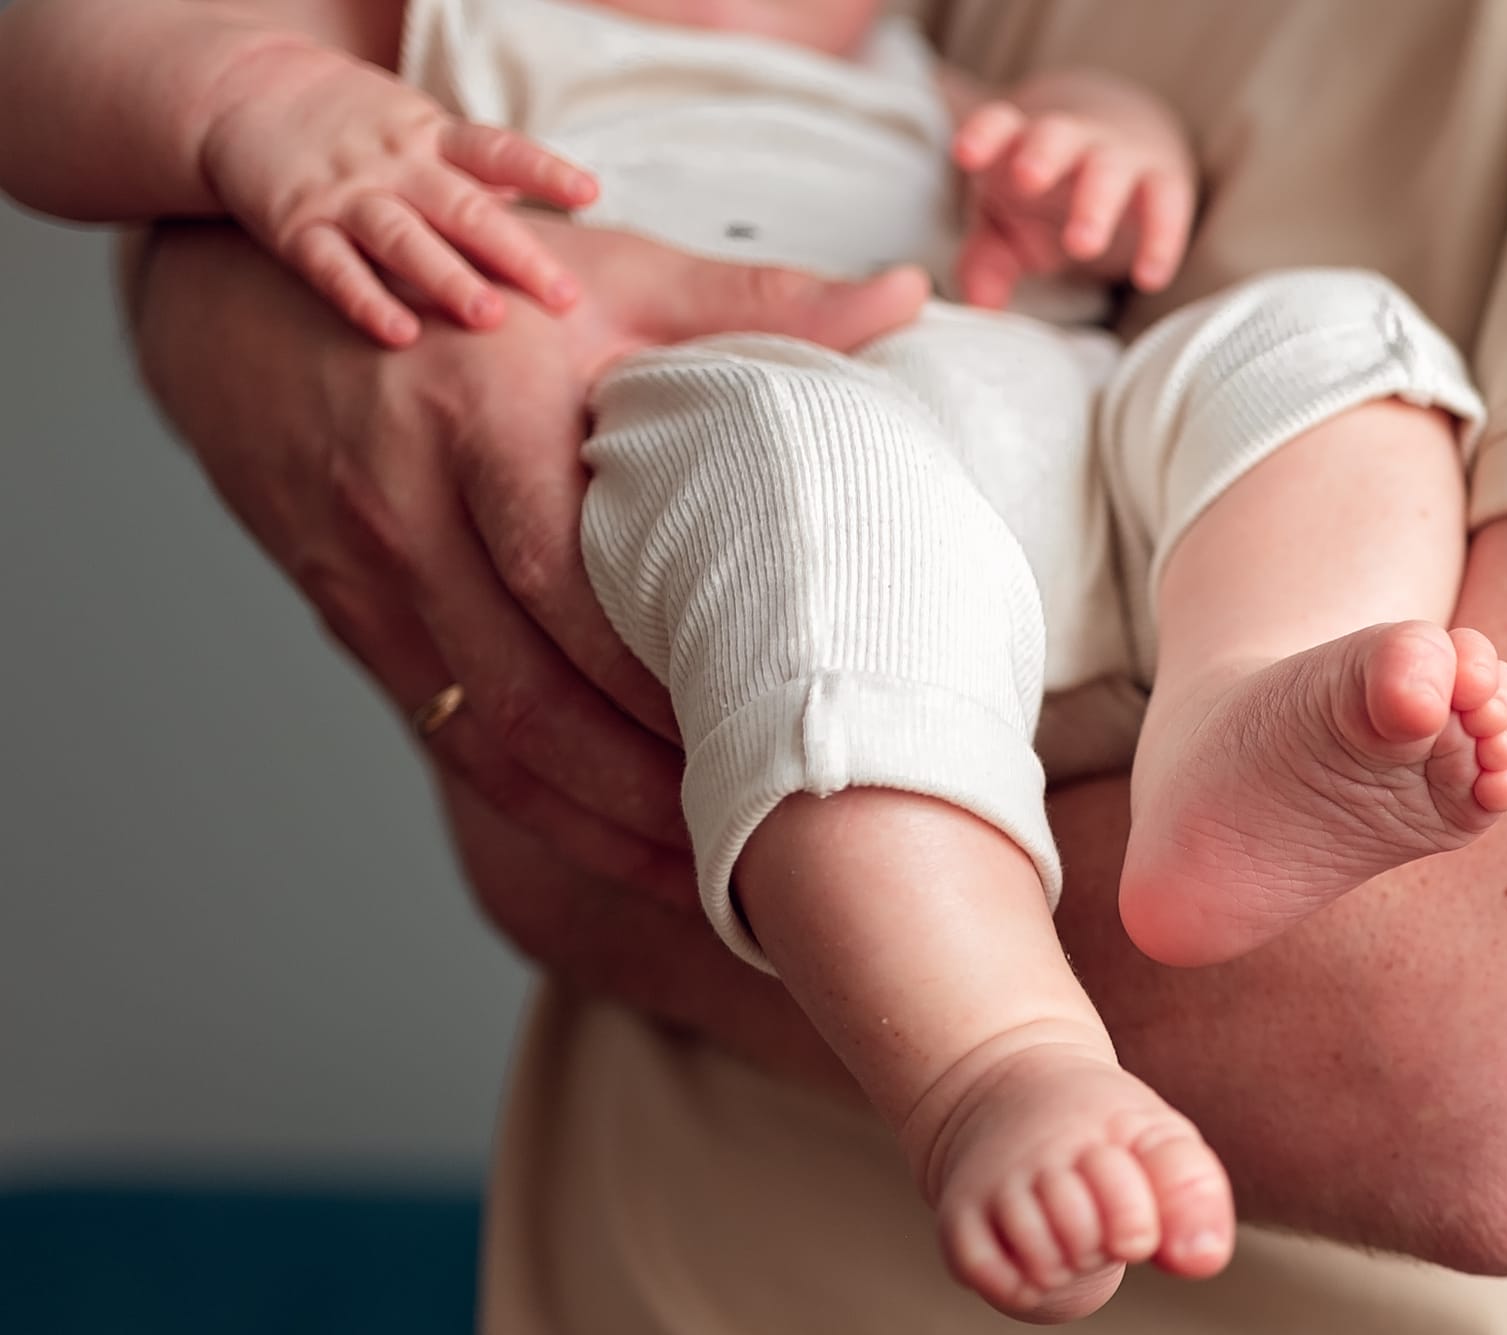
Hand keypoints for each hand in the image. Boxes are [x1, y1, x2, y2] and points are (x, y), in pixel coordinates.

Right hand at [132, 218, 929, 892]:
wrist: (255, 301)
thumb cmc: (469, 286)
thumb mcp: (606, 275)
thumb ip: (753, 303)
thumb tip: (903, 296)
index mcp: (484, 419)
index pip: (578, 588)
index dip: (668, 684)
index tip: (774, 735)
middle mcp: (411, 510)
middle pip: (533, 697)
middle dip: (650, 792)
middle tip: (759, 845)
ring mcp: (371, 580)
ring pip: (489, 742)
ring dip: (599, 829)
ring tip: (706, 880)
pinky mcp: (352, 625)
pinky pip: (451, 740)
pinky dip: (538, 811)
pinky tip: (619, 846)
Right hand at [200, 39, 598, 345]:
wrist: (241, 91)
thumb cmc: (353, 123)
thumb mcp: (419, 127)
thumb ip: (479, 167)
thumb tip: (556, 192)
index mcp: (431, 138)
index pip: (496, 150)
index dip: (544, 170)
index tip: (589, 192)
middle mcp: (395, 167)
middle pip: (465, 210)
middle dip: (517, 255)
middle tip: (564, 297)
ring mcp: (346, 196)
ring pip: (404, 240)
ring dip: (448, 279)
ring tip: (490, 317)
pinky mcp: (296, 226)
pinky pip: (333, 268)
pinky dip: (365, 301)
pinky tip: (400, 335)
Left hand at [953, 99, 1193, 308]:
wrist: (1131, 142)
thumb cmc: (1051, 191)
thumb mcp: (1009, 224)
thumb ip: (986, 260)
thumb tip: (977, 305)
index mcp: (1020, 142)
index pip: (999, 125)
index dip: (983, 135)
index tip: (965, 154)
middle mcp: (1070, 141)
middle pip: (1055, 136)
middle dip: (1041, 155)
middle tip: (1026, 179)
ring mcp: (1120, 156)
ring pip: (1109, 169)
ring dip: (1095, 203)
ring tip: (1082, 246)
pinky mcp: (1164, 181)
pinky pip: (1167, 205)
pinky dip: (1160, 240)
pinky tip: (1149, 279)